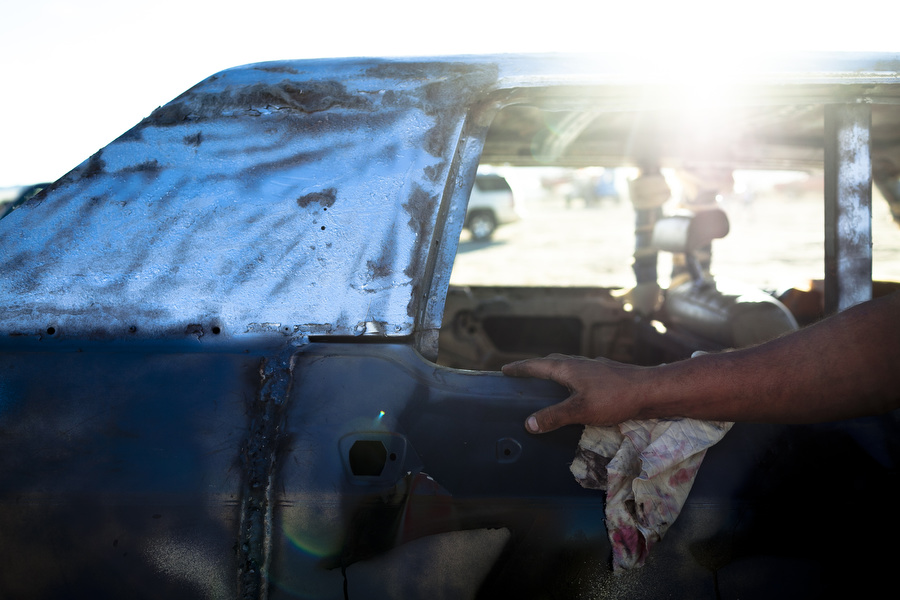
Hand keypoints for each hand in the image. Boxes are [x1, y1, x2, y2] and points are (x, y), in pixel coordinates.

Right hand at [501, 354, 647, 432]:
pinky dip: (569, 379)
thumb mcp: (580, 410)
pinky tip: (577, 390)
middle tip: (523, 376)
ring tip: (547, 384)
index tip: (504, 369)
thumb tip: (528, 423)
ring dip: (553, 372)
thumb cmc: (614, 398)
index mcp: (567, 369)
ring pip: (567, 367)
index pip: (536, 366)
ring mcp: (594, 367)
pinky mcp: (606, 374)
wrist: (650, 390)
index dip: (520, 368)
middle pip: (551, 362)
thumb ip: (554, 416)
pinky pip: (579, 373)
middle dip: (535, 368)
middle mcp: (578, 364)